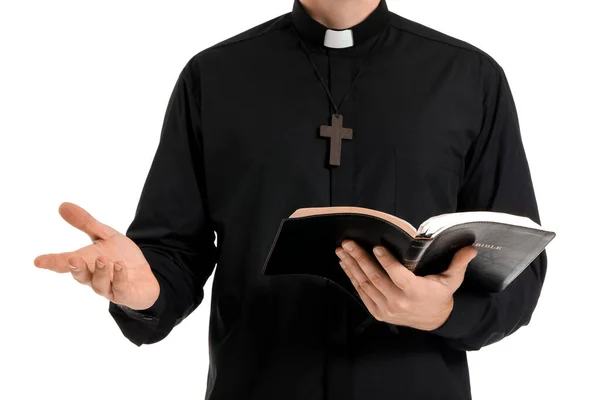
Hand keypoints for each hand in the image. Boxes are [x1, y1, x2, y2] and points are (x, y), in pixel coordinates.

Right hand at [34, 202, 159, 310]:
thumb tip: (62, 205)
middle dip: (76, 269)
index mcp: (86, 263)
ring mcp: (110, 288)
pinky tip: (120, 265)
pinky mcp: (126, 294)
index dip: (52, 262)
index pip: (65, 263)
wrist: (145, 277)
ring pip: (100, 284)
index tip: (38, 261)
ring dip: (100, 272)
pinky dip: (120, 277)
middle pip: (81, 276)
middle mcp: (94, 278)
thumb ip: (86, 223)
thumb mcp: (105, 236)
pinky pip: (121, 288)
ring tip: (103, 259)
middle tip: (72, 259)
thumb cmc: (121, 256)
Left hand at [335, 240, 477, 330]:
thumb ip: (458, 263)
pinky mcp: (377, 312)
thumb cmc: (440, 294)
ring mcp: (386, 309)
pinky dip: (352, 278)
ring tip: (342, 250)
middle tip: (348, 242)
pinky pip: (361, 293)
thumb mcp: (452, 280)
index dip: (387, 262)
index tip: (376, 246)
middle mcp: (399, 302)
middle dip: (359, 258)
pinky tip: (345, 264)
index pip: (399, 276)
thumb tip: (471, 247)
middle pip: (375, 278)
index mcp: (416, 292)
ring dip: (351, 266)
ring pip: (364, 284)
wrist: (432, 320)